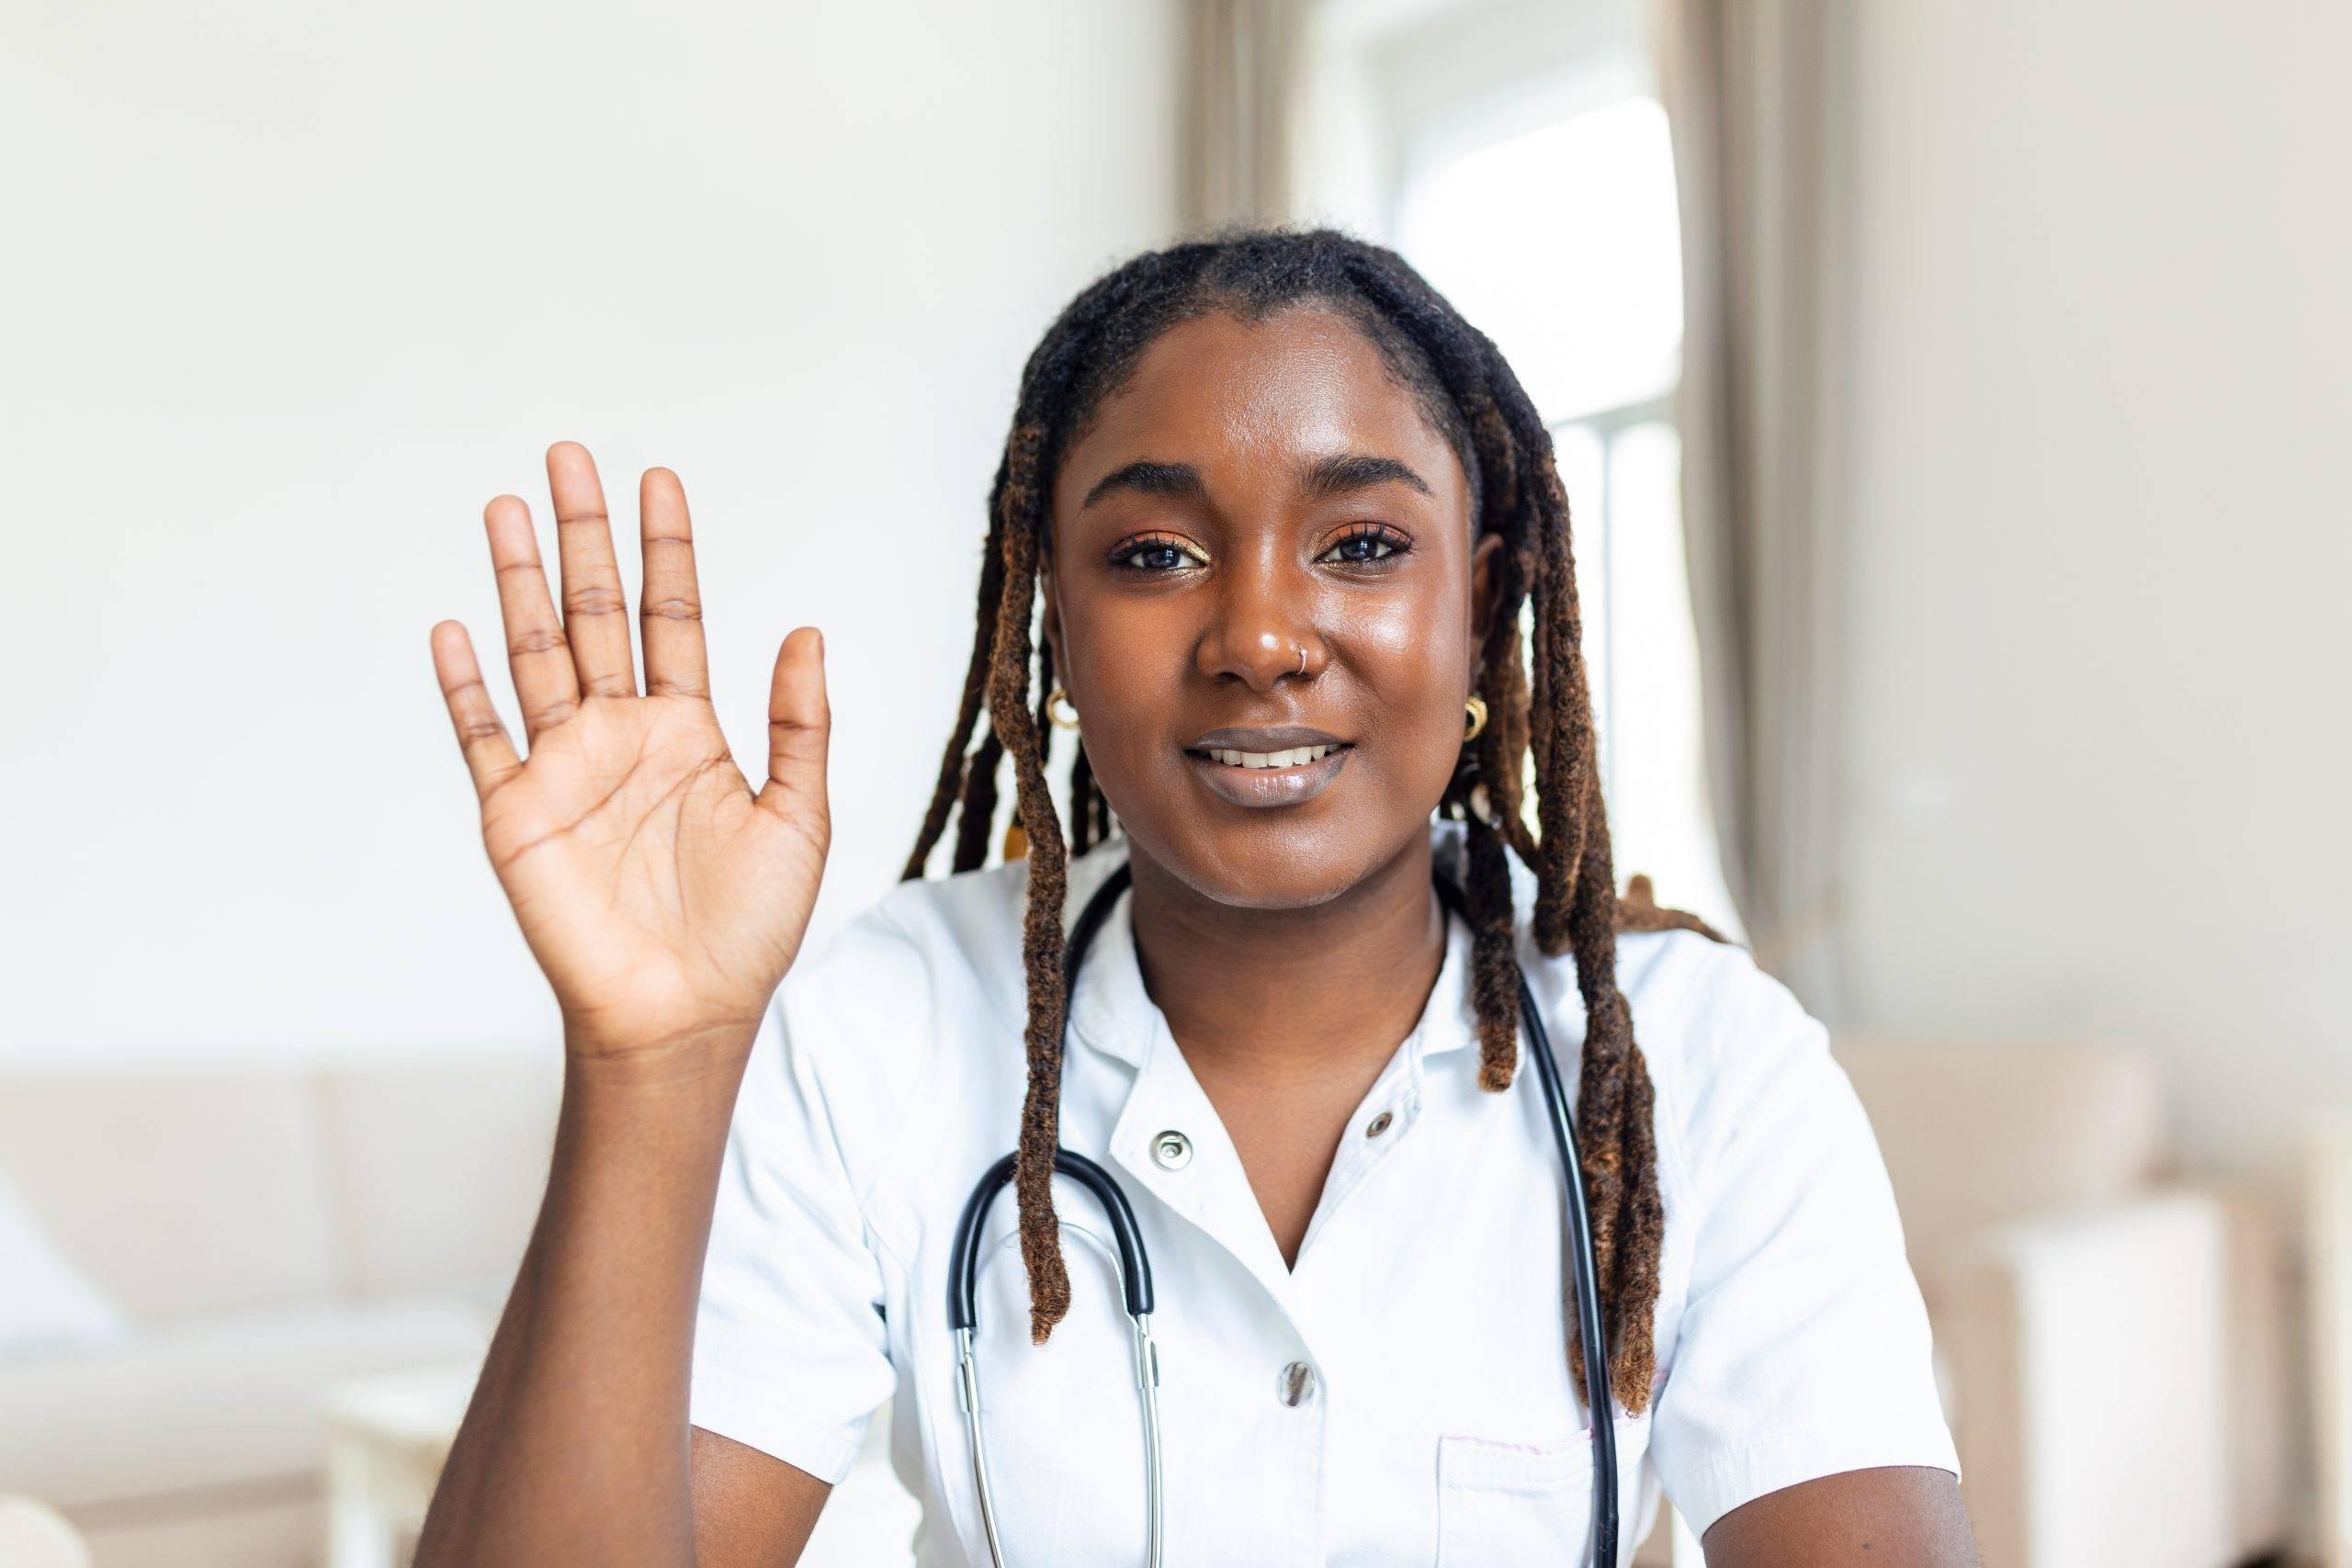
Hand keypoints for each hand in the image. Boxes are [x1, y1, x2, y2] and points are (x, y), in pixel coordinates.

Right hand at [429, 442, 828, 1059]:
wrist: (685, 1013)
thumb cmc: (748, 929)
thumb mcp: (798, 818)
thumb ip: (799, 724)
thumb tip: (805, 630)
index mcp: (689, 732)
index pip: (673, 617)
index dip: (665, 550)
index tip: (658, 479)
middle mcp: (621, 736)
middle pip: (596, 614)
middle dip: (583, 536)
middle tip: (567, 455)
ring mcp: (565, 769)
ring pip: (536, 652)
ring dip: (518, 582)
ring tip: (505, 508)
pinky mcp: (517, 814)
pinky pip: (484, 737)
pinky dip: (466, 684)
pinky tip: (456, 627)